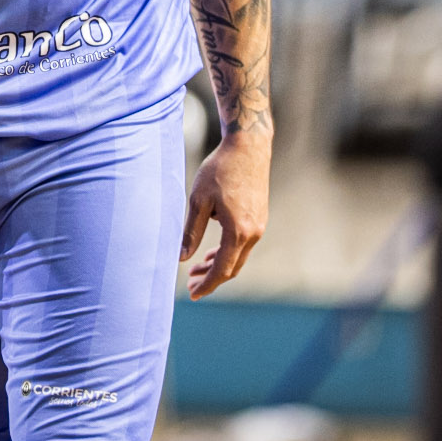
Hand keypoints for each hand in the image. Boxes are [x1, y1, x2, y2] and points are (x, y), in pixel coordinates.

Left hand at [180, 130, 269, 298]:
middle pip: (232, 268)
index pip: (222, 269)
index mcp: (238, 231)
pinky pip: (244, 244)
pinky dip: (228, 252)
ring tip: (197, 268)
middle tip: (191, 284)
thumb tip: (181, 258)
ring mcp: (259, 225)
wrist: (248, 146)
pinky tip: (213, 250)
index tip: (193, 294)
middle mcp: (253, 233)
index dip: (207, 284)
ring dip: (219, 265)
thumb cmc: (220, 170)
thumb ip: (191, 232)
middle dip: (211, 278)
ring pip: (238, 256)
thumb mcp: (199, 200)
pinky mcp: (260, 217)